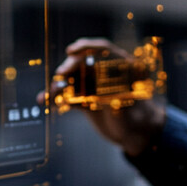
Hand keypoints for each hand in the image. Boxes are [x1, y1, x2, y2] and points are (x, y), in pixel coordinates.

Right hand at [39, 38, 164, 157]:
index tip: (70, 51)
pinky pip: (71, 94)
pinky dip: (59, 98)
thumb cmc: (140, 124)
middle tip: (59, 77)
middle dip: (69, 69)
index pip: (104, 50)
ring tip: (47, 96)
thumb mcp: (130, 114)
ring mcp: (97, 84)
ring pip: (74, 79)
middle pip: (84, 63)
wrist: (138, 138)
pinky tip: (46, 101)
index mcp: (125, 67)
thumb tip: (106, 97)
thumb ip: (118, 105)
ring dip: (59, 86)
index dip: (87, 47)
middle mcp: (108, 73)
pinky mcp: (88, 97)